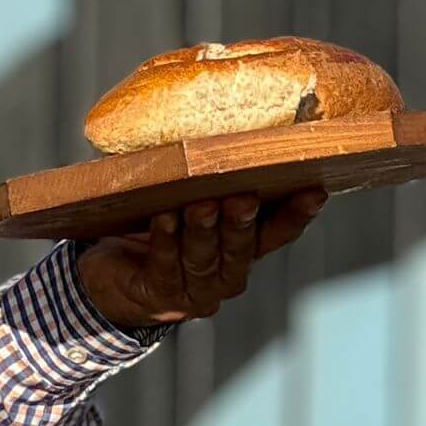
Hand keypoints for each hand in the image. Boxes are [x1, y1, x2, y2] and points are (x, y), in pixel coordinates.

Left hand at [75, 190, 327, 326]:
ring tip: (200, 205)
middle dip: (242, 222)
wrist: (111, 276)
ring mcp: (196, 290)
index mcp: (242, 249)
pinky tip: (163, 219)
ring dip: (203, 230)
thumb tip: (226, 130)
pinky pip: (165, 266)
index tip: (314, 190)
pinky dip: (165, 241)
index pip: (277, 233)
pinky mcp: (161, 295)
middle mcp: (227, 274)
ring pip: (204, 257)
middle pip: (241, 248)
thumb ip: (210, 182)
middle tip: (243, 197)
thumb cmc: (156, 231)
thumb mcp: (189, 203)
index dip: (296, 215)